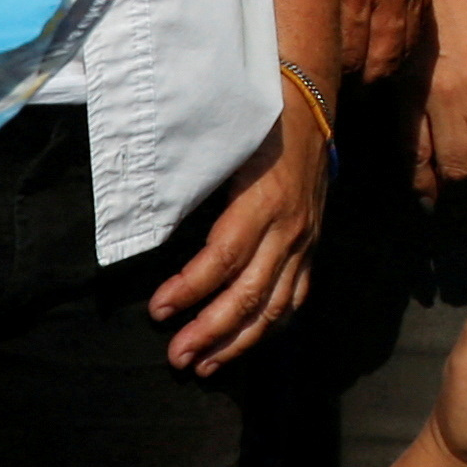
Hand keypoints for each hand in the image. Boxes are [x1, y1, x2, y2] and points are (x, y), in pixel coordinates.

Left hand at [150, 105, 327, 373]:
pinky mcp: (313, 245)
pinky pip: (295, 296)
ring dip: (239, 341)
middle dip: (211, 331)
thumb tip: (154, 225)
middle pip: (250, 293)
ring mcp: (305, 240)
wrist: (312, 100)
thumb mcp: (225, 144)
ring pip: (275, 306)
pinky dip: (272, 326)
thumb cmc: (258, 119)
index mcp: (263, 200)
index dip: (190, 288)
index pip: (223, 257)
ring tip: (205, 366)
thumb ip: (196, 185)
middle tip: (177, 357)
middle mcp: (288, 227)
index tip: (158, 309)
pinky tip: (247, 343)